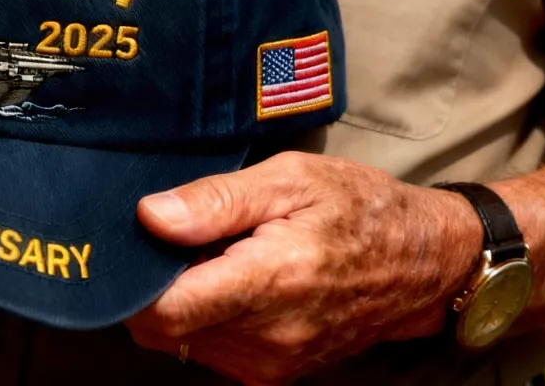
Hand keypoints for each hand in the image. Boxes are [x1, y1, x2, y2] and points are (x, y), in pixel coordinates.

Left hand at [126, 153, 482, 384]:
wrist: (421, 260)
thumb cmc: (357, 206)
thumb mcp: (288, 179)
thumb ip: (216, 201)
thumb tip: (150, 216)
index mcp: (271, 282)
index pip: (168, 310)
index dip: (130, 281)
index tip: (123, 244)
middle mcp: (269, 338)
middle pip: (165, 329)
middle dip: (152, 284)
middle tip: (172, 233)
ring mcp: (273, 363)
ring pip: (182, 342)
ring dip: (178, 300)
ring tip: (211, 250)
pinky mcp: (274, 372)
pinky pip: (210, 349)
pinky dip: (203, 315)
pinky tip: (226, 275)